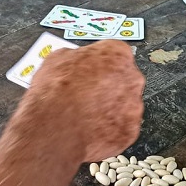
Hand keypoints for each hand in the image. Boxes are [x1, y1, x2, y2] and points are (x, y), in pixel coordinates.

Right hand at [23, 40, 144, 161]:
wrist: (52, 128)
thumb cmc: (53, 94)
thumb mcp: (57, 59)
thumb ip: (78, 58)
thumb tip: (76, 61)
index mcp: (117, 54)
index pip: (116, 57)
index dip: (101, 69)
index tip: (93, 75)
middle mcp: (132, 78)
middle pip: (124, 82)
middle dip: (108, 90)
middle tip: (88, 97)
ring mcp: (134, 107)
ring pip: (124, 108)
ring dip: (109, 111)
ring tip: (86, 116)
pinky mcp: (130, 131)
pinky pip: (121, 130)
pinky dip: (109, 131)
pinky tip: (90, 130)